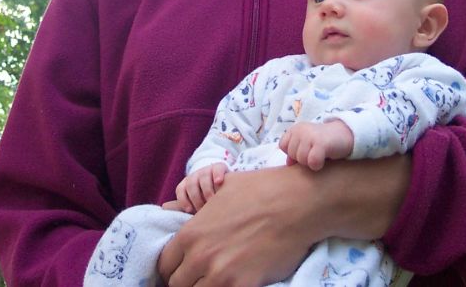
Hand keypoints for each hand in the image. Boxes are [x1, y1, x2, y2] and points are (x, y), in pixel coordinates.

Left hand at [155, 157, 410, 286]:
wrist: (299, 202)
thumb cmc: (263, 189)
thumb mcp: (222, 188)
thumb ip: (196, 206)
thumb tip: (171, 208)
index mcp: (192, 232)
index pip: (165, 263)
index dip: (173, 267)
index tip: (184, 268)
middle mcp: (200, 256)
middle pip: (177, 284)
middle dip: (188, 281)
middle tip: (202, 276)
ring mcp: (222, 274)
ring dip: (206, 286)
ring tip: (221, 279)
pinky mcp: (244, 284)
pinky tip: (239, 281)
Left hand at [279, 120, 353, 170]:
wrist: (347, 134)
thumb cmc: (325, 142)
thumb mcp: (308, 144)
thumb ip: (296, 151)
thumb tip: (288, 163)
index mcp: (295, 128)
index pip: (283, 146)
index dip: (293, 153)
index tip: (307, 150)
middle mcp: (301, 130)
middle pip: (293, 155)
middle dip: (303, 159)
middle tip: (316, 153)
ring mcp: (310, 135)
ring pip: (302, 160)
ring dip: (311, 163)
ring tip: (320, 155)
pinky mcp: (321, 143)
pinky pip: (312, 162)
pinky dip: (317, 165)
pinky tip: (323, 161)